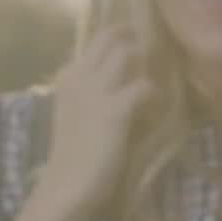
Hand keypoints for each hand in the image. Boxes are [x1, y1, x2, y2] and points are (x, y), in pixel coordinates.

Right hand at [13, 25, 153, 220]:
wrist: (67, 184)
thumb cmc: (72, 152)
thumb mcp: (73, 110)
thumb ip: (88, 90)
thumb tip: (116, 77)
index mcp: (67, 76)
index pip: (94, 40)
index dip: (117, 36)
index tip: (134, 39)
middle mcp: (79, 75)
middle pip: (111, 36)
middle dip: (133, 38)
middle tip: (151, 48)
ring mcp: (96, 90)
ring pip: (127, 52)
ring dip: (145, 62)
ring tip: (153, 75)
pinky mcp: (115, 109)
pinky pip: (143, 86)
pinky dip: (153, 93)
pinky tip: (155, 104)